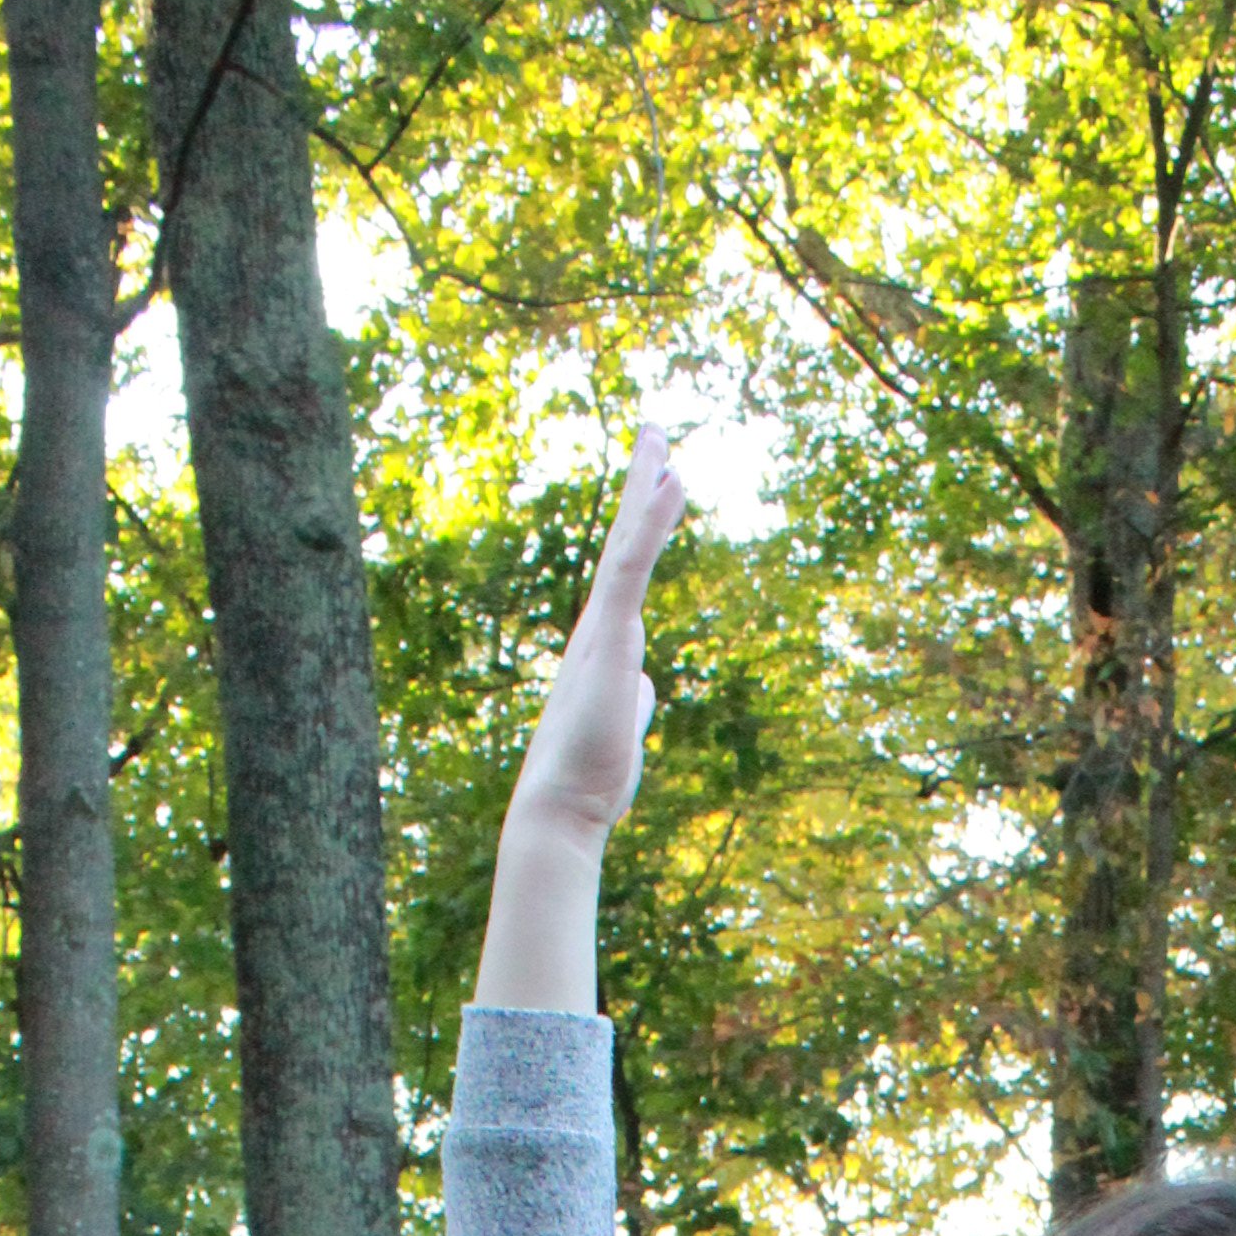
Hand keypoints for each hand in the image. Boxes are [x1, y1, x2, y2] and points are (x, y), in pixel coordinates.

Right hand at [509, 419, 691, 839]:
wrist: (563, 804)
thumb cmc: (590, 775)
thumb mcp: (623, 726)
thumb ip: (632, 696)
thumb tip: (643, 683)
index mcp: (607, 641)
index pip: (629, 569)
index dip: (644, 522)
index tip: (659, 480)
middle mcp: (600, 623)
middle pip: (625, 539)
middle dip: (642, 484)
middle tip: (655, 431)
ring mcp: (602, 626)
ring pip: (628, 543)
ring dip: (647, 488)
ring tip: (663, 440)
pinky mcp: (610, 635)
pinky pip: (634, 565)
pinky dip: (653, 522)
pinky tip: (673, 484)